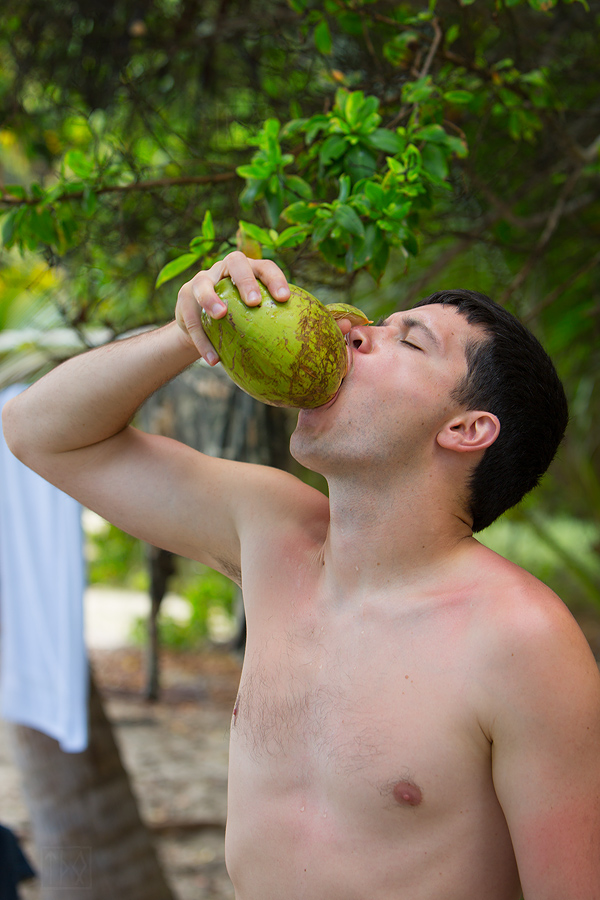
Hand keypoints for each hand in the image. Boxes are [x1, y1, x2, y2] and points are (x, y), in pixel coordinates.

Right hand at [175, 251, 289, 363]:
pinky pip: (190, 318)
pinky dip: (202, 340)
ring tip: (220, 315)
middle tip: (253, 302)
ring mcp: (202, 280)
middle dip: (245, 279)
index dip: (275, 279)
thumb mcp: (255, 319)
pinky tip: (213, 360)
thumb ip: (272, 324)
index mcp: (249, 270)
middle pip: (235, 262)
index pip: (265, 267)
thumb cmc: (239, 323)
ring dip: (211, 298)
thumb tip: (303, 350)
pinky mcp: (184, 297)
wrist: (201, 327)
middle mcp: (225, 269)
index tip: (284, 298)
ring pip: (203, 283)